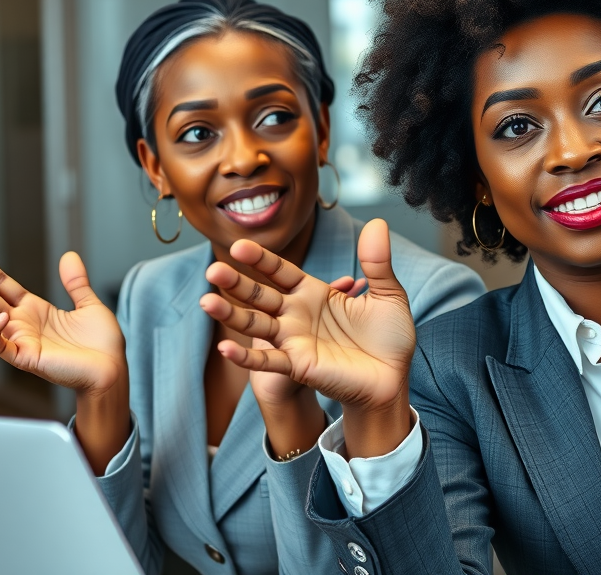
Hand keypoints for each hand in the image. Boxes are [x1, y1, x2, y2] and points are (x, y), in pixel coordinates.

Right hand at [0, 239, 124, 395]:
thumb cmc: (102, 345)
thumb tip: (69, 255)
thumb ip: (76, 282)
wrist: (113, 371)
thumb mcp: (89, 305)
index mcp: (35, 310)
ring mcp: (21, 340)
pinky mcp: (25, 357)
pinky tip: (0, 316)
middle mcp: (23, 324)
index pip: (2, 284)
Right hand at [199, 220, 414, 455]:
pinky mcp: (299, 365)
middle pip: (259, 295)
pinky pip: (268, 360)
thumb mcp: (388, 294)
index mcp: (313, 293)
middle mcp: (297, 314)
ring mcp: (294, 340)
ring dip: (230, 315)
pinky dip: (246, 356)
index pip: (279, 270)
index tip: (239, 246)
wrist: (394, 378)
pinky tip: (225, 348)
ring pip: (256, 324)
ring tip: (206, 303)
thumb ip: (378, 261)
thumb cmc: (389, 338)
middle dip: (235, 283)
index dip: (260, 259)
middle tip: (213, 270)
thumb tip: (378, 222)